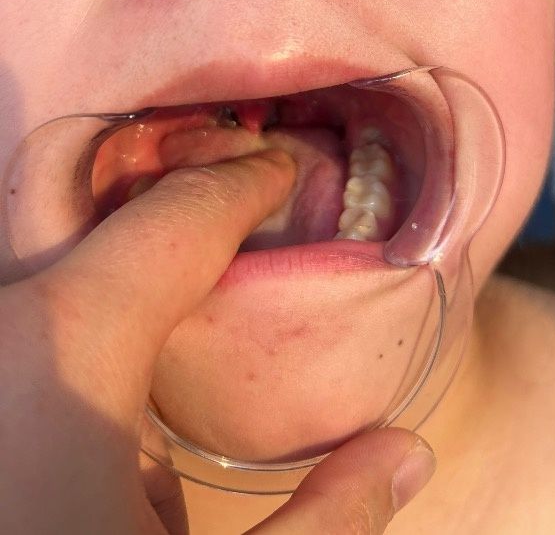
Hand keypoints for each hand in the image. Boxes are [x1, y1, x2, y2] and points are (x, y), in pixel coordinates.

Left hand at [0, 149, 434, 533]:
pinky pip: (12, 338)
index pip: (178, 221)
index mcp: (64, 349)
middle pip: (92, 225)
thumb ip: (327, 522)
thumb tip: (408, 452)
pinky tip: (78, 444)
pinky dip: (52, 348)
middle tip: (227, 214)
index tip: (279, 163)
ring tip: (150, 370)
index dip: (242, 182)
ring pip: (39, 283)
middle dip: (165, 215)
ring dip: (103, 294)